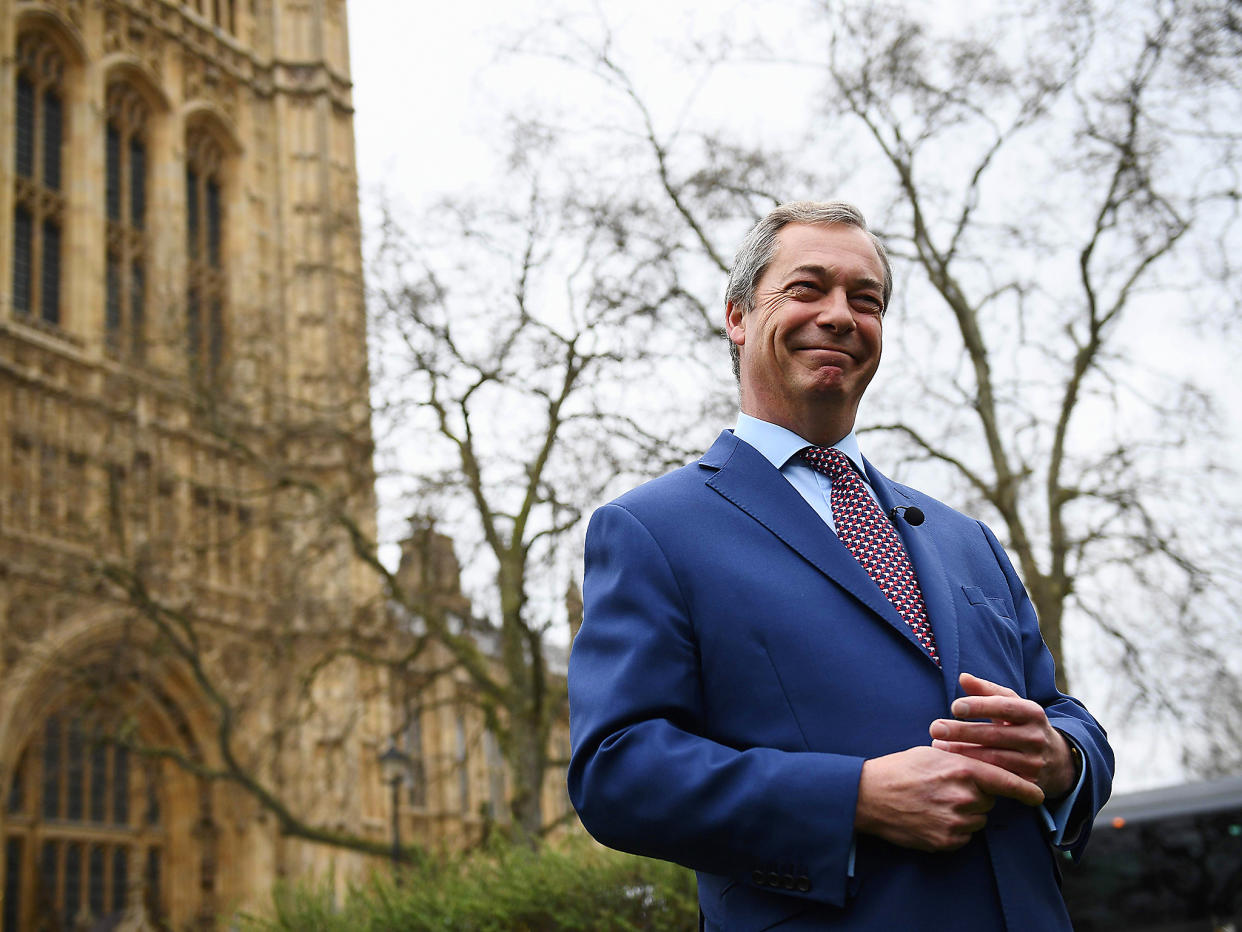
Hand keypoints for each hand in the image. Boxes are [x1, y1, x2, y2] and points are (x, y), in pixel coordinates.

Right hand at [854, 745, 1043, 851]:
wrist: (869, 796)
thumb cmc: (899, 770)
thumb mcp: (932, 754)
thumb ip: (962, 761)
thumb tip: (983, 770)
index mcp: (961, 769)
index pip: (1005, 781)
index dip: (1025, 789)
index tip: (1039, 795)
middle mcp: (963, 797)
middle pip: (989, 801)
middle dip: (977, 796)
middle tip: (949, 788)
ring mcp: (955, 822)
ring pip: (978, 820)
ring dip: (966, 814)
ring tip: (937, 803)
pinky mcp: (946, 841)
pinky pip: (964, 837)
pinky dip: (954, 829)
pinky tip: (932, 817)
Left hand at [930, 672, 1075, 799]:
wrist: (1056, 759)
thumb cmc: (1022, 724)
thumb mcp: (1012, 704)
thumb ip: (987, 690)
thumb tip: (963, 677)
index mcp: (1032, 712)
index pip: (1004, 706)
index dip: (979, 706)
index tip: (954, 707)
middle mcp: (1035, 736)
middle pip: (995, 734)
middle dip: (962, 731)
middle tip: (935, 728)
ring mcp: (1033, 761)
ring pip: (994, 758)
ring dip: (963, 752)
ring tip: (937, 745)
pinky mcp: (1028, 783)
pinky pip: (997, 777)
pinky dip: (974, 770)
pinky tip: (953, 764)